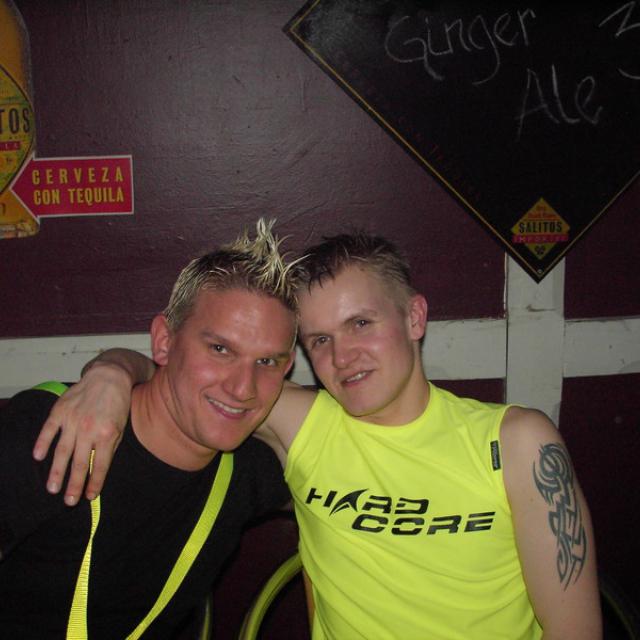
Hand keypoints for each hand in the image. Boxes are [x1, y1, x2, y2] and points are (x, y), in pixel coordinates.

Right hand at [32, 361, 131, 504]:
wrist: (109, 376)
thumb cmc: (118, 404)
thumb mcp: (122, 426)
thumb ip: (109, 447)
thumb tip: (97, 468)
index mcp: (108, 434)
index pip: (99, 465)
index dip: (94, 482)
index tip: (88, 497)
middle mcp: (89, 429)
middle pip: (79, 463)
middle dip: (74, 484)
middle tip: (68, 502)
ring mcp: (73, 420)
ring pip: (62, 451)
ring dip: (56, 472)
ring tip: (53, 488)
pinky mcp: (61, 410)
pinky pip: (48, 430)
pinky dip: (42, 443)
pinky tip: (38, 456)